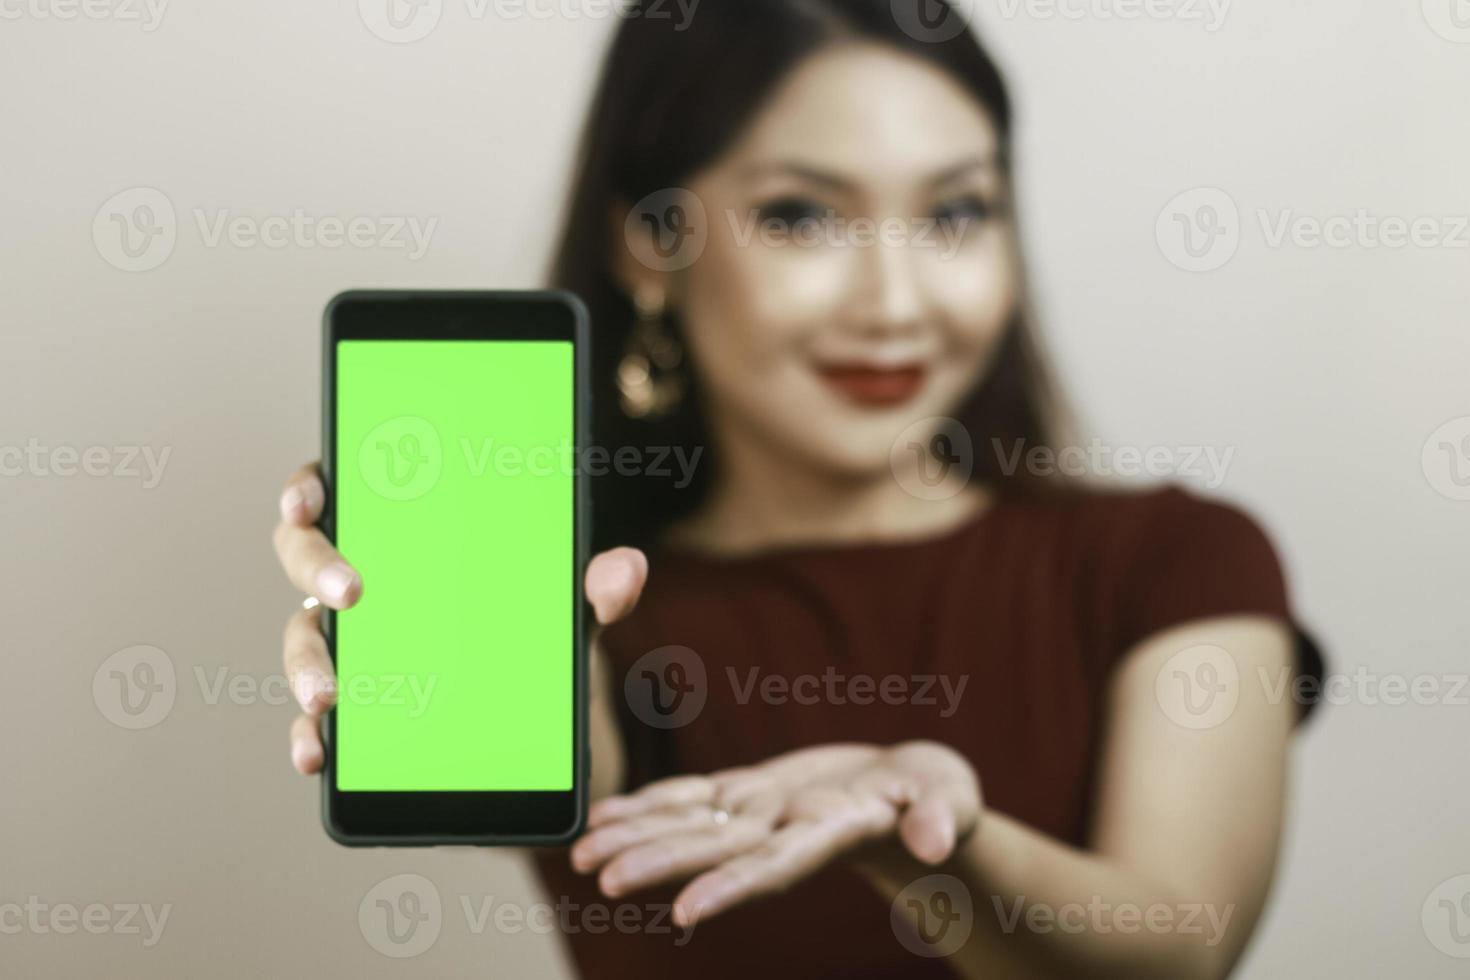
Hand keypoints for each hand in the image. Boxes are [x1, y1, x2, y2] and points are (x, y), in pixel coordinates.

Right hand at [271, 461, 647, 774]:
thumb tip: (627, 570)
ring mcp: (346, 641)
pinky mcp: (352, 702)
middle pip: (304, 555)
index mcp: (400, 529)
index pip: (338, 487)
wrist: (534, 712)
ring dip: (305, 666)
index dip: (309, 487)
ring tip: (329, 697)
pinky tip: (317, 754)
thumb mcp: (568, 607)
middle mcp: (359, 576)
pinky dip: (309, 735)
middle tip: (350, 593)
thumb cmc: (533, 626)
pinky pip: (314, 715)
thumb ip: (597, 587)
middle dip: (315, 568)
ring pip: (301, 638)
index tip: (310, 500)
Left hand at [569, 741, 981, 925]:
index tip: (685, 911)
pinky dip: (647, 806)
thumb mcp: (951, 798)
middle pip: (716, 853)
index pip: (776, 868)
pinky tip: (604, 816)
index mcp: (834, 835)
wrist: (911, 794)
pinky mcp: (750, 794)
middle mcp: (786, 834)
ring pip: (691, 828)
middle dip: (658, 864)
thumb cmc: (941, 798)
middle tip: (600, 877)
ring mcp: (762, 816)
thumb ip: (942, 816)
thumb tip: (935, 838)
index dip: (731, 887)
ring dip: (636, 840)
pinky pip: (691, 799)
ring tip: (580, 854)